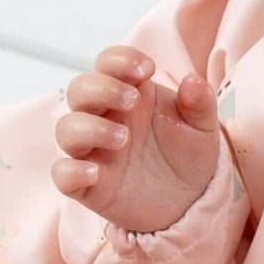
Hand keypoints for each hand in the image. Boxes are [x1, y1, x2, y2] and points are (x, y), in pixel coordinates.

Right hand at [52, 45, 220, 233]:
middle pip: (79, 89)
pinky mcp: (86, 184)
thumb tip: (193, 80)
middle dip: (102, 89)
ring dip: (90, 128)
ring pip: (66, 128)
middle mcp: (104, 117)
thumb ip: (200, 103)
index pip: (107, 63)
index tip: (147, 70)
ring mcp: (92, 151)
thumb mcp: (202, 128)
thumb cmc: (188, 156)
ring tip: (124, 139)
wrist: (188, 203)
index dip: (119, 59)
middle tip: (133, 101)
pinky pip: (61, 173)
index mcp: (129, 94)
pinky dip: (72, 171)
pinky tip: (98, 173)